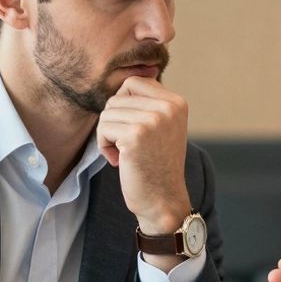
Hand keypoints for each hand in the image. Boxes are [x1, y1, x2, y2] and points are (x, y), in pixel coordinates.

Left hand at [95, 77, 191, 236]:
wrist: (162, 200)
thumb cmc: (156, 164)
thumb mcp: (162, 127)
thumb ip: (149, 104)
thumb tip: (120, 83)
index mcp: (177, 103)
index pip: (134, 82)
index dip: (124, 102)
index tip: (131, 127)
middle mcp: (168, 108)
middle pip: (118, 97)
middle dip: (114, 121)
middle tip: (125, 144)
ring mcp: (153, 120)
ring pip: (108, 112)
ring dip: (107, 135)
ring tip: (122, 153)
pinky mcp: (135, 135)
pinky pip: (103, 128)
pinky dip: (104, 145)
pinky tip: (118, 160)